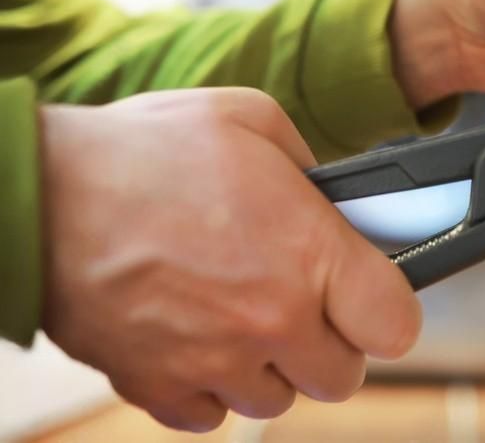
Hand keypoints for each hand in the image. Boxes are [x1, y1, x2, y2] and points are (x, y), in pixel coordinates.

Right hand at [40, 89, 420, 431]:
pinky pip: (211, 414)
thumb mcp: (252, 120)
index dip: (388, 310)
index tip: (372, 295)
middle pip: (342, 376)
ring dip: (271, 363)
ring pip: (277, 398)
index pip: (395, 324)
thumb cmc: (145, 150)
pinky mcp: (157, 386)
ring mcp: (213, 361)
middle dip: (332, 340)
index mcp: (308, 254)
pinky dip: (211, 384)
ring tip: (240, 312)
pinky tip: (198, 336)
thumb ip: (311, 170)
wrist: (39, 193)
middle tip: (304, 300)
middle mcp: (270, 320)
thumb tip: (333, 202)